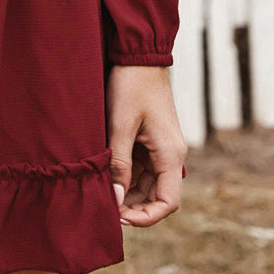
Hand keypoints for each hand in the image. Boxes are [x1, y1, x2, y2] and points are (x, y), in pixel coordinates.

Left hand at [106, 65, 187, 226]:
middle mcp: (171, 155)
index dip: (145, 218)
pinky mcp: (152, 140)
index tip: (118, 218)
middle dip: (133, 207)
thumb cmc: (131, 86)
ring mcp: (162, 148)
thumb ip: (119, 163)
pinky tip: (106, 175)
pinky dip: (127, 176)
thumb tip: (115, 198)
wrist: (139, 55)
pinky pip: (142, 168)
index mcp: (171, 155)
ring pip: (148, 184)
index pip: (168, 203)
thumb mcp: (120, 125)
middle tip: (104, 207)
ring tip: (102, 193)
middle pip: (157, 197)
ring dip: (128, 192)